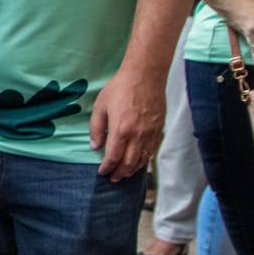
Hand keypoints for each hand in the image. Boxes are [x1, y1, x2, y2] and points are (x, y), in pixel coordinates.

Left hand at [91, 63, 165, 182]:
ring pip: (142, 159)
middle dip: (120, 173)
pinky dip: (144, 160)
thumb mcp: (100, 106)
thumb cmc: (120, 88)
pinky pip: (152, 150)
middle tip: (113, 179)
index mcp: (121, 130)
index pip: (113, 157)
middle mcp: (138, 135)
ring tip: (125, 174)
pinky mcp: (159, 129)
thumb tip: (94, 146)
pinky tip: (139, 162)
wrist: (145, 76)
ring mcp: (150, 133)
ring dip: (133, 170)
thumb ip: (96, 128)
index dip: (107, 167)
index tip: (102, 172)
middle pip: (129, 163)